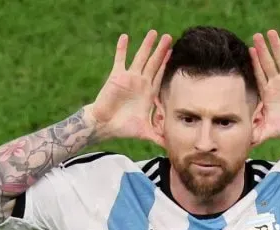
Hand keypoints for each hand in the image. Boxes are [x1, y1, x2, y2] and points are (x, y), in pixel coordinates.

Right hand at [89, 30, 171, 146]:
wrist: (105, 125)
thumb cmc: (124, 128)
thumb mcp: (145, 132)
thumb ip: (159, 136)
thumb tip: (172, 148)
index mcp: (148, 93)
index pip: (160, 75)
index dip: (167, 64)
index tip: (174, 52)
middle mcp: (140, 83)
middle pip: (153, 63)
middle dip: (161, 50)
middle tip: (169, 36)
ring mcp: (129, 78)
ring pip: (140, 58)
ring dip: (146, 46)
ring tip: (153, 32)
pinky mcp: (117, 76)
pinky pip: (120, 59)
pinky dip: (122, 48)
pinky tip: (125, 37)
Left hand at [249, 30, 279, 145]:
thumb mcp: (268, 130)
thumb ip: (254, 134)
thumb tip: (241, 143)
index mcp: (268, 91)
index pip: (259, 74)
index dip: (254, 62)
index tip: (248, 50)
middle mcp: (277, 82)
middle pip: (268, 62)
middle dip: (262, 49)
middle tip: (256, 35)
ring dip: (277, 46)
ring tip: (271, 32)